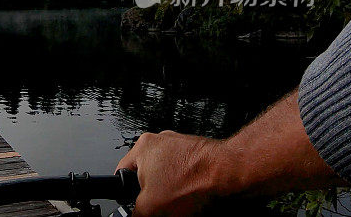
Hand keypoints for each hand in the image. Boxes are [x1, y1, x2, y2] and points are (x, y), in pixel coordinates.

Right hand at [115, 130, 229, 216]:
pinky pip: (185, 171)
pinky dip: (187, 183)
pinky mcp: (198, 152)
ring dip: (172, 188)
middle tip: (161, 203)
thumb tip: (136, 215)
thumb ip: (136, 212)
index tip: (135, 202)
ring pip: (168, 174)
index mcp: (143, 146)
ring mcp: (181, 145)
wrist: (228, 173)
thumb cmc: (194, 180)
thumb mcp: (152, 207)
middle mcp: (160, 141)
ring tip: (181, 199)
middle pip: (147, 174)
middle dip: (154, 191)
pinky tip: (193, 195)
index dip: (127, 192)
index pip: (122, 173)